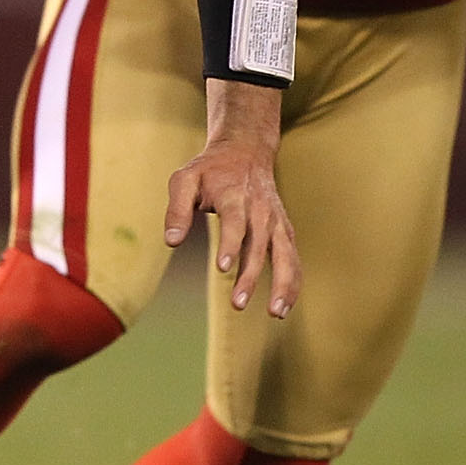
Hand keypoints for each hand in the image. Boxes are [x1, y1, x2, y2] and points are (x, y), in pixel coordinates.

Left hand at [163, 119, 298, 316]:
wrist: (246, 151)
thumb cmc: (209, 170)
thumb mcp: (185, 179)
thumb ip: (176, 209)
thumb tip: (172, 241)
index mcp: (235, 196)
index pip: (235, 222)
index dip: (231, 244)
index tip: (223, 267)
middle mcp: (260, 210)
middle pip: (259, 246)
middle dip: (250, 276)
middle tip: (237, 303)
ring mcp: (276, 221)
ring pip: (285, 255)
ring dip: (283, 284)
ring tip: (275, 313)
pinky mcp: (284, 230)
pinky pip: (292, 258)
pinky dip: (293, 282)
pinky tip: (284, 307)